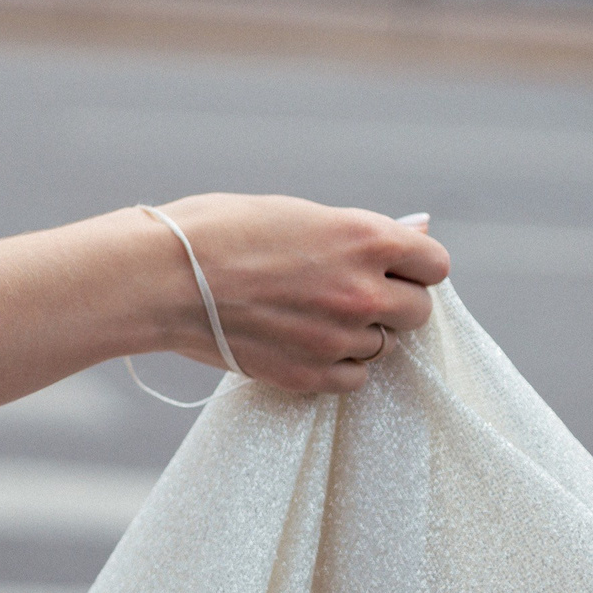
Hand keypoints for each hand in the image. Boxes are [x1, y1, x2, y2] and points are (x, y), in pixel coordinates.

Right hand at [143, 194, 448, 394]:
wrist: (158, 279)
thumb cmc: (216, 231)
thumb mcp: (293, 213)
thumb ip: (359, 231)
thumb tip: (416, 230)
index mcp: (361, 238)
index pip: (434, 264)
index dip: (412, 264)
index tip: (389, 265)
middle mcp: (361, 290)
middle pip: (418, 311)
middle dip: (391, 301)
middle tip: (346, 291)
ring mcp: (338, 338)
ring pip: (385, 346)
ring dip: (360, 333)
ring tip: (309, 314)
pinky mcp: (310, 374)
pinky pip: (354, 378)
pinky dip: (337, 364)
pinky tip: (302, 341)